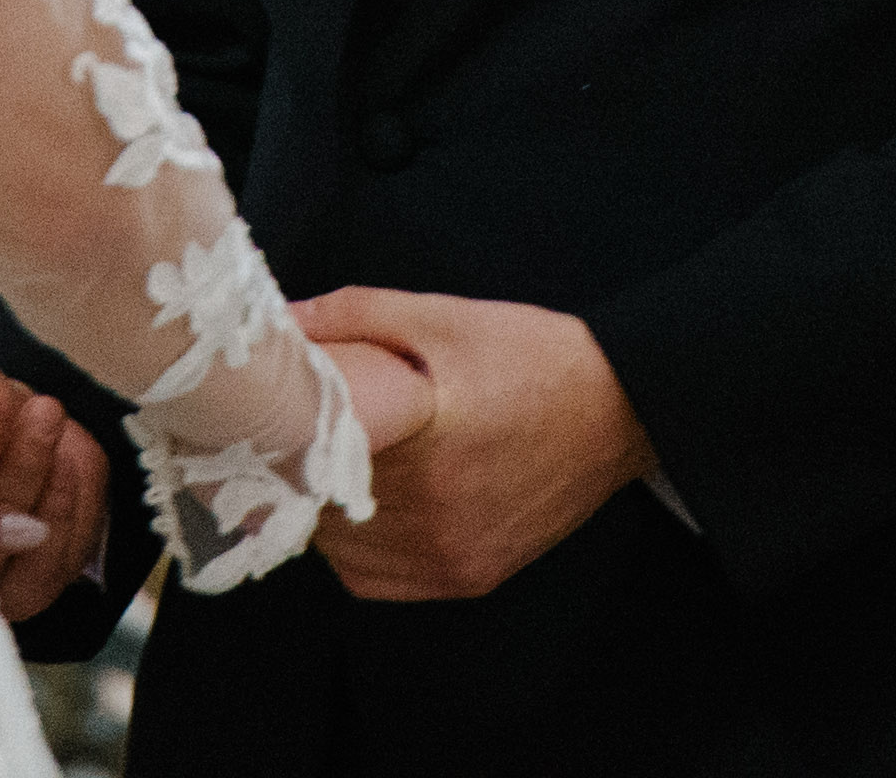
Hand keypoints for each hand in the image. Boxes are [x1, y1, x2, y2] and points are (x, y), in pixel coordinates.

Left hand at [289, 288, 647, 601]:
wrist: (620, 410)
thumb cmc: (535, 357)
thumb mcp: (444, 318)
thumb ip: (358, 316)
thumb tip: (284, 322)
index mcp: (425, 444)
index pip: (311, 462)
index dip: (281, 441)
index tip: (274, 417)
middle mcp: (436, 515)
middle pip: (322, 509)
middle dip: (302, 472)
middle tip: (300, 436)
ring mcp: (452, 556)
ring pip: (342, 551)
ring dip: (327, 514)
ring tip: (340, 467)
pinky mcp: (470, 577)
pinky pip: (379, 580)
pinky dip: (360, 550)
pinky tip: (371, 507)